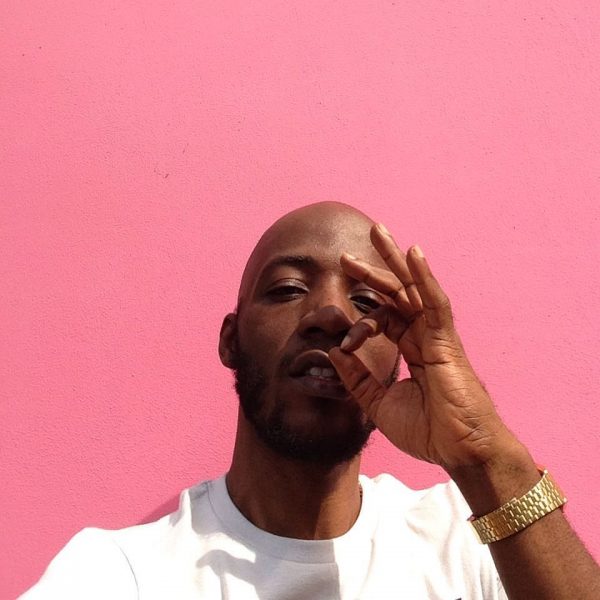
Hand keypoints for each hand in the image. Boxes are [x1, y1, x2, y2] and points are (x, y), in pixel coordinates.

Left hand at [329, 223, 516, 471]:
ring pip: (413, 288)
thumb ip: (357, 378)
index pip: (381, 318)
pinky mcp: (446, 340)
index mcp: (410, 348)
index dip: (358, 325)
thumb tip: (333, 352)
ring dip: (394, 260)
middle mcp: (423, 335)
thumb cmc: (428, 430)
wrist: (458, 451)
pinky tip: (412, 253)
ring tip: (377, 232)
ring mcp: (436, 335)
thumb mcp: (378, 403)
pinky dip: (424, 277)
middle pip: (396, 293)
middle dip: (373, 270)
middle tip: (347, 253)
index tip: (340, 344)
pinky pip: (435, 301)